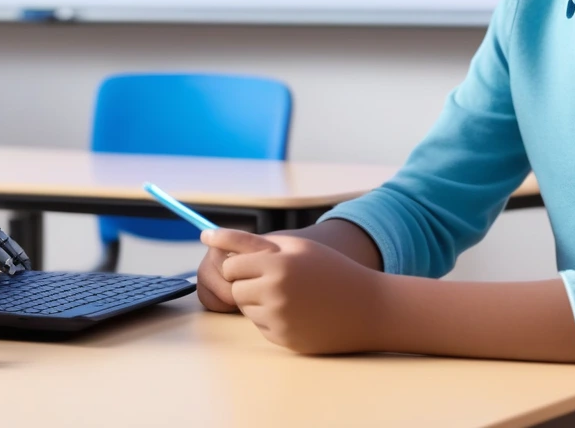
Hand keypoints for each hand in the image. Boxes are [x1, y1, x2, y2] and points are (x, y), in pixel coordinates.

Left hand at [201, 228, 379, 354]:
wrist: (368, 307)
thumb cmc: (330, 269)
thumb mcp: (295, 246)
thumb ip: (249, 241)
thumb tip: (206, 235)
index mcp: (276, 264)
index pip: (230, 266)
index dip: (244, 264)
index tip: (259, 264)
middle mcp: (274, 293)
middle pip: (235, 290)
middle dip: (248, 284)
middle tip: (277, 280)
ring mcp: (279, 319)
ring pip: (246, 310)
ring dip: (259, 302)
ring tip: (292, 295)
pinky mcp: (284, 340)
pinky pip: (261, 327)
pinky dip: (272, 319)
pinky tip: (298, 312)